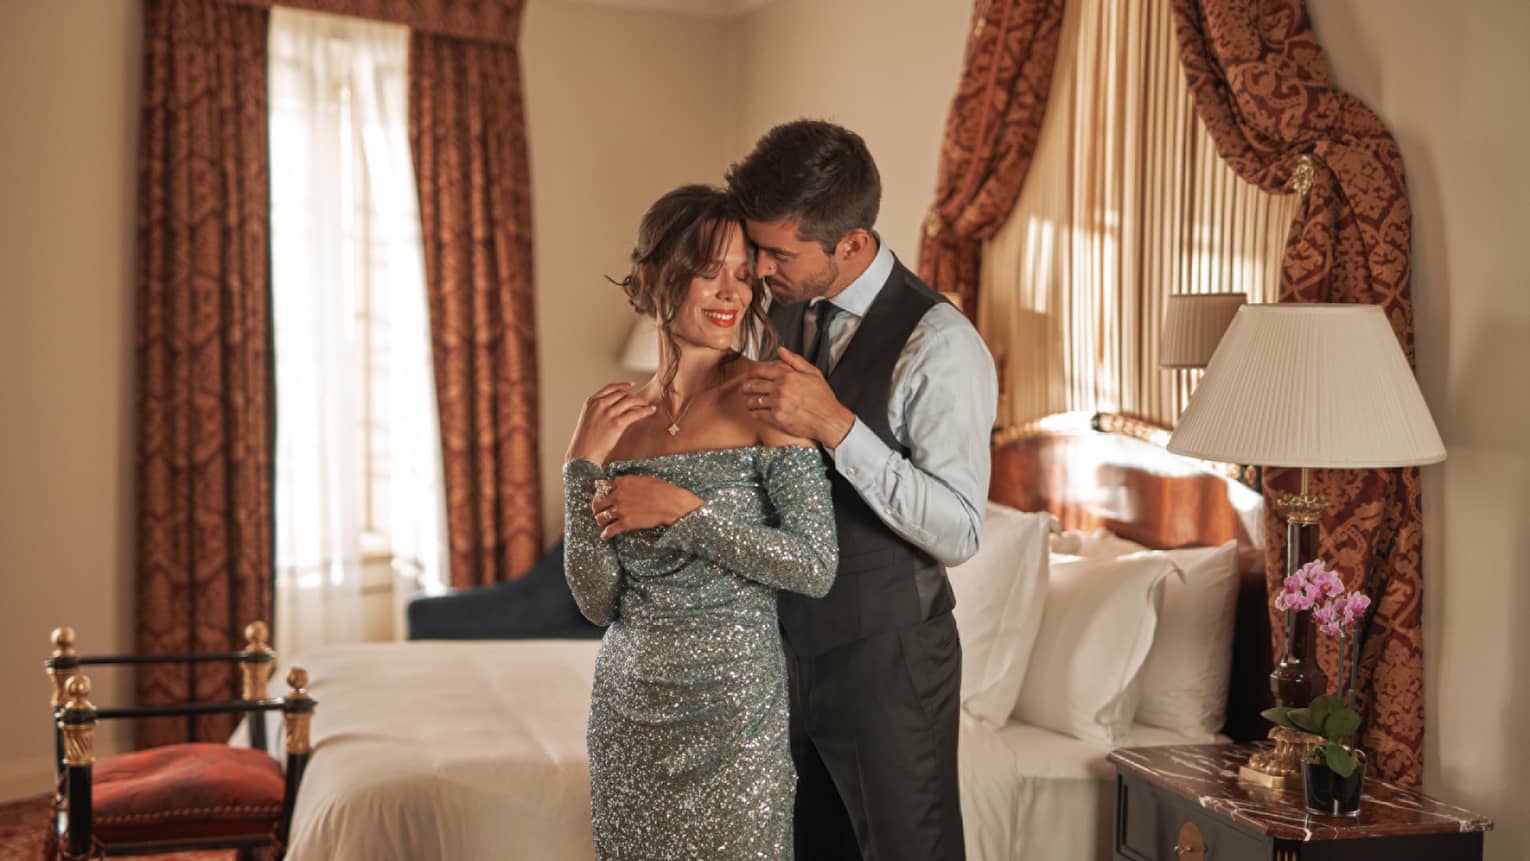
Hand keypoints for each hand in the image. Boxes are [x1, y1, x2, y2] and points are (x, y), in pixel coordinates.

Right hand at [565, 383, 656, 465]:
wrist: (582, 454)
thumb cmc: (584, 442)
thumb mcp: (588, 420)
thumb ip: (599, 411)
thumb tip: (614, 409)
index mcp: (591, 402)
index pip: (610, 388)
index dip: (623, 386)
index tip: (631, 385)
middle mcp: (600, 405)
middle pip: (622, 394)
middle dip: (634, 396)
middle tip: (642, 400)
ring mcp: (609, 413)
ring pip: (630, 401)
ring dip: (642, 401)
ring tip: (648, 405)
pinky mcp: (617, 423)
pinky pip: (635, 413)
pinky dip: (645, 410)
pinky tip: (651, 410)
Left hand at [591, 475, 703, 539]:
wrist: (671, 503)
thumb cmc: (662, 489)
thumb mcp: (644, 479)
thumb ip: (630, 481)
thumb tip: (624, 484)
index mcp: (622, 482)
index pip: (603, 487)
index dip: (600, 492)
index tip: (600, 496)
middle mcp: (618, 495)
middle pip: (598, 503)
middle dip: (596, 508)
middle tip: (598, 511)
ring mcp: (620, 510)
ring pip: (600, 517)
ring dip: (600, 521)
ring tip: (601, 523)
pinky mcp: (626, 523)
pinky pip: (610, 530)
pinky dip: (605, 534)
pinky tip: (604, 536)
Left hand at [741, 348, 855, 445]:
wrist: (828, 420)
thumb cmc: (823, 398)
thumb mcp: (813, 373)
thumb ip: (795, 360)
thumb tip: (781, 350)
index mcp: (788, 376)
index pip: (762, 370)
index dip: (752, 372)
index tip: (749, 374)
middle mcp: (780, 389)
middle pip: (754, 384)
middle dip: (746, 386)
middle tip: (743, 388)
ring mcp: (777, 404)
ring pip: (753, 400)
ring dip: (748, 400)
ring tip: (748, 401)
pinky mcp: (777, 418)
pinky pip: (758, 414)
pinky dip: (754, 412)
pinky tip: (754, 411)